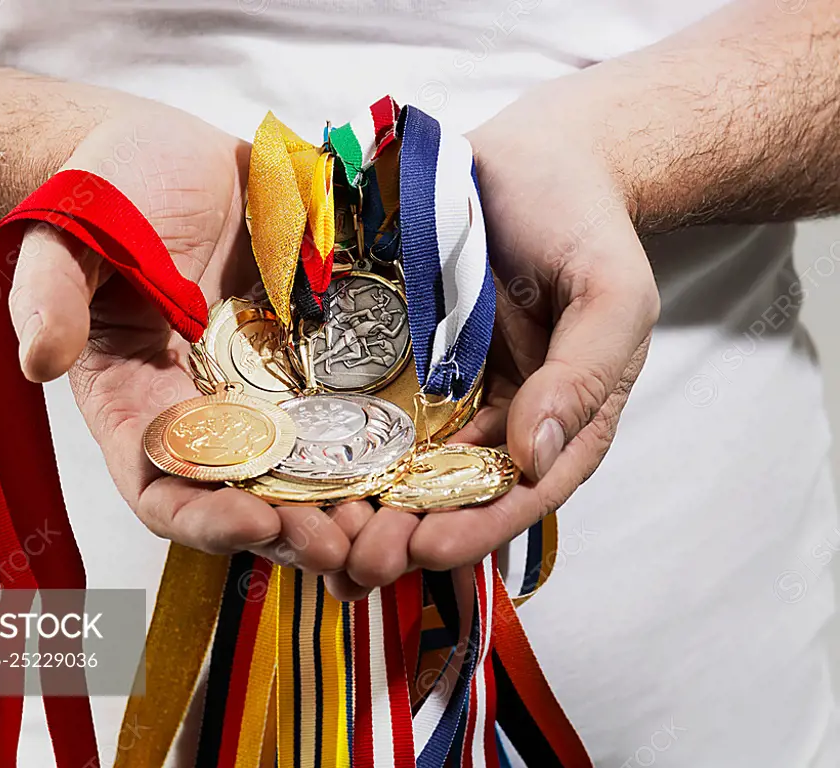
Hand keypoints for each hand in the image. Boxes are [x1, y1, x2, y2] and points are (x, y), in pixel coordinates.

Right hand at [7, 102, 354, 574]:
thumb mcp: (68, 237)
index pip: (162, 489)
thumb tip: (41, 358)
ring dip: (347, 499)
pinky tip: (420, 447)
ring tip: (392, 517)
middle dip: (293, 529)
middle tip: (343, 544)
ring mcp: (266, 387)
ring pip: (309, 465)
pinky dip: (381, 434)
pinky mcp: (313, 353)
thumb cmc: (105, 194)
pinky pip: (351, 403)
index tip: (254, 523)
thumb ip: (51, 296)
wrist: (169, 154)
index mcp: (137, 405)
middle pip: (248, 497)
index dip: (203, 519)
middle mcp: (206, 411)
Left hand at [338, 83, 659, 595]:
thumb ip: (583, 375)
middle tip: (355, 564)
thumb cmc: (584, 225)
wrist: (535, 159)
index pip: (520, 492)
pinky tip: (296, 463)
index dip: (478, 527)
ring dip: (361, 502)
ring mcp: (441, 389)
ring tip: (317, 533)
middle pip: (450, 492)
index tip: (430, 550)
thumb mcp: (610, 296)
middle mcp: (494, 418)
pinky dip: (335, 438)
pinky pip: (363, 401)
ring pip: (399, 460)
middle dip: (404, 532)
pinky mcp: (394, 356)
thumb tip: (538, 455)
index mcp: (557, 419)